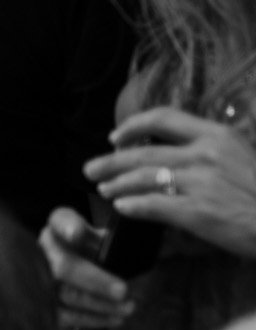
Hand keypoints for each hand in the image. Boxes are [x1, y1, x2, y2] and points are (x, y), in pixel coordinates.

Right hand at [39, 206, 129, 329]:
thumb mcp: (106, 242)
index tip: (77, 234)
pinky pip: (65, 316)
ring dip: (100, 303)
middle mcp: (44, 252)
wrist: (81, 284)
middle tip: (123, 290)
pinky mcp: (43, 306)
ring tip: (128, 307)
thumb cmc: (97, 257)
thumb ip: (115, 240)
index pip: (60, 220)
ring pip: (66, 294)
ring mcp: (38, 280)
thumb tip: (134, 244)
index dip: (67, 226)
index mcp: (59, 229)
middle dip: (95, 280)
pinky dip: (92, 319)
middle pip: (64, 266)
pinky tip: (115, 319)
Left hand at [85, 107, 255, 258]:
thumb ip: (210, 152)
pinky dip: (132, 205)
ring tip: (103, 190)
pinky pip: (153, 205)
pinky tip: (121, 208)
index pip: (164, 118)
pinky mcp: (198, 211)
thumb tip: (176, 157)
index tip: (115, 137)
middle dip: (110, 161)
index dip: (134, 126)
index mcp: (218, 135)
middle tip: (89, 169)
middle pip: (144, 153)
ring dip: (117, 184)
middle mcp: (206, 154)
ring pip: (143, 179)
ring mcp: (201, 182)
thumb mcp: (242, 158)